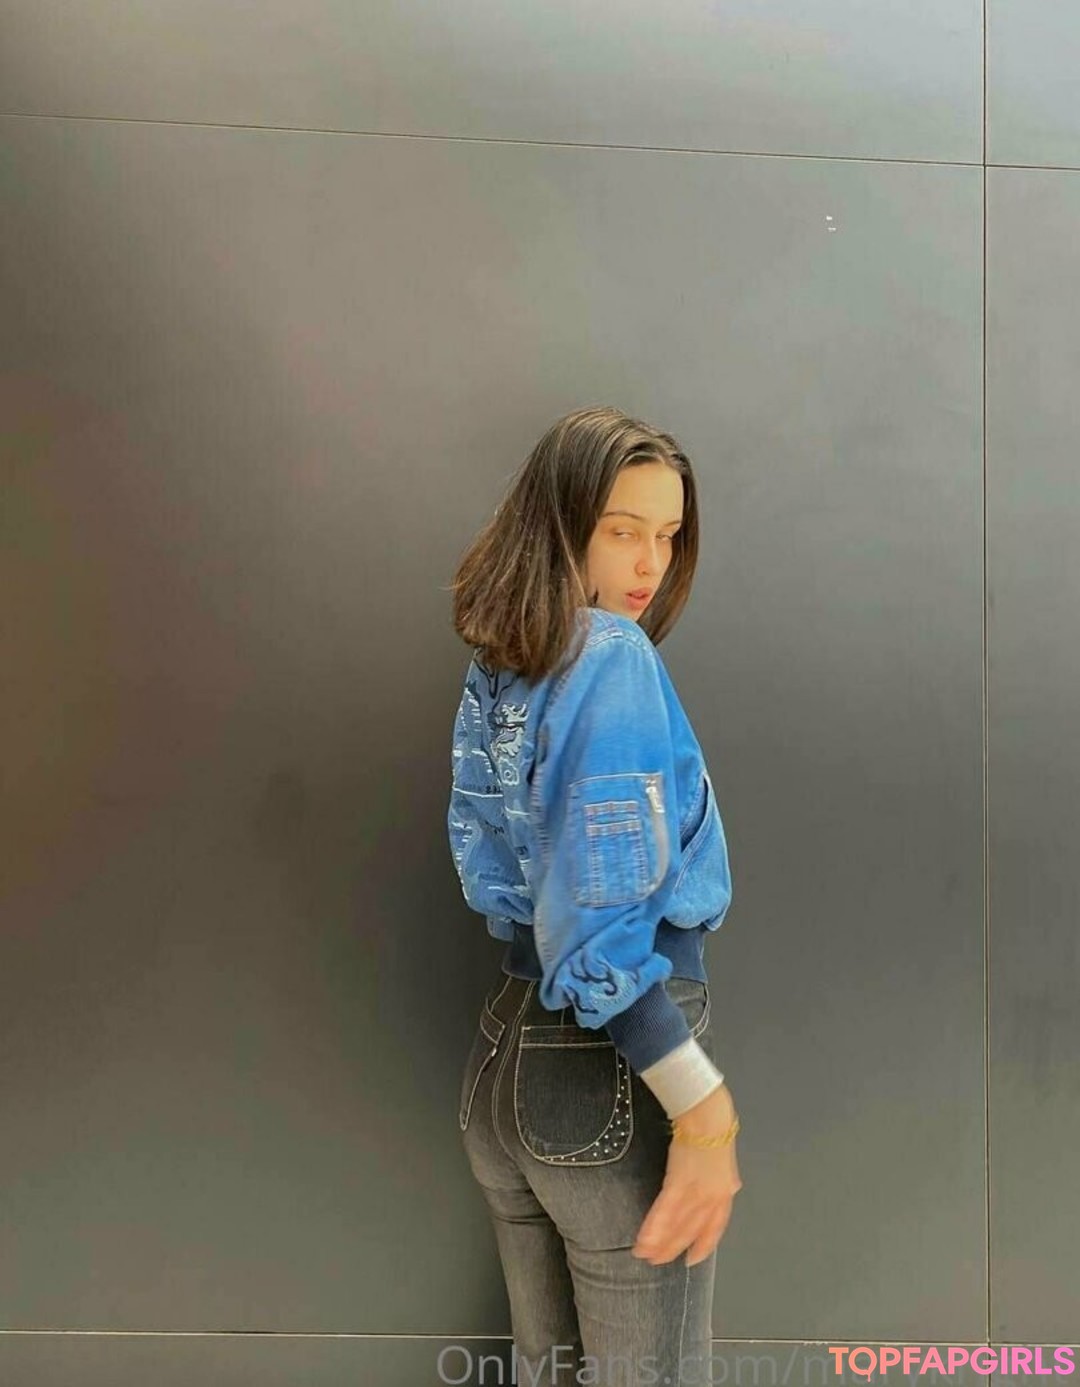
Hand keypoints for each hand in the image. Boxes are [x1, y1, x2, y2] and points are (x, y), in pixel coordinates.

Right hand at [631, 1085, 742, 1266]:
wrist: (708, 1111)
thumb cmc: (714, 1126)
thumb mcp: (723, 1157)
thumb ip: (719, 1177)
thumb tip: (719, 1185)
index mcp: (726, 1191)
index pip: (715, 1227)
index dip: (704, 1245)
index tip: (693, 1259)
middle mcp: (713, 1197)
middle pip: (692, 1230)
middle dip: (674, 1247)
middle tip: (657, 1261)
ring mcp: (697, 1191)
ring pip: (677, 1225)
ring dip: (660, 1242)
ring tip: (645, 1255)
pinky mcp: (680, 1182)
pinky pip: (666, 1210)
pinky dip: (655, 1227)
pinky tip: (645, 1240)